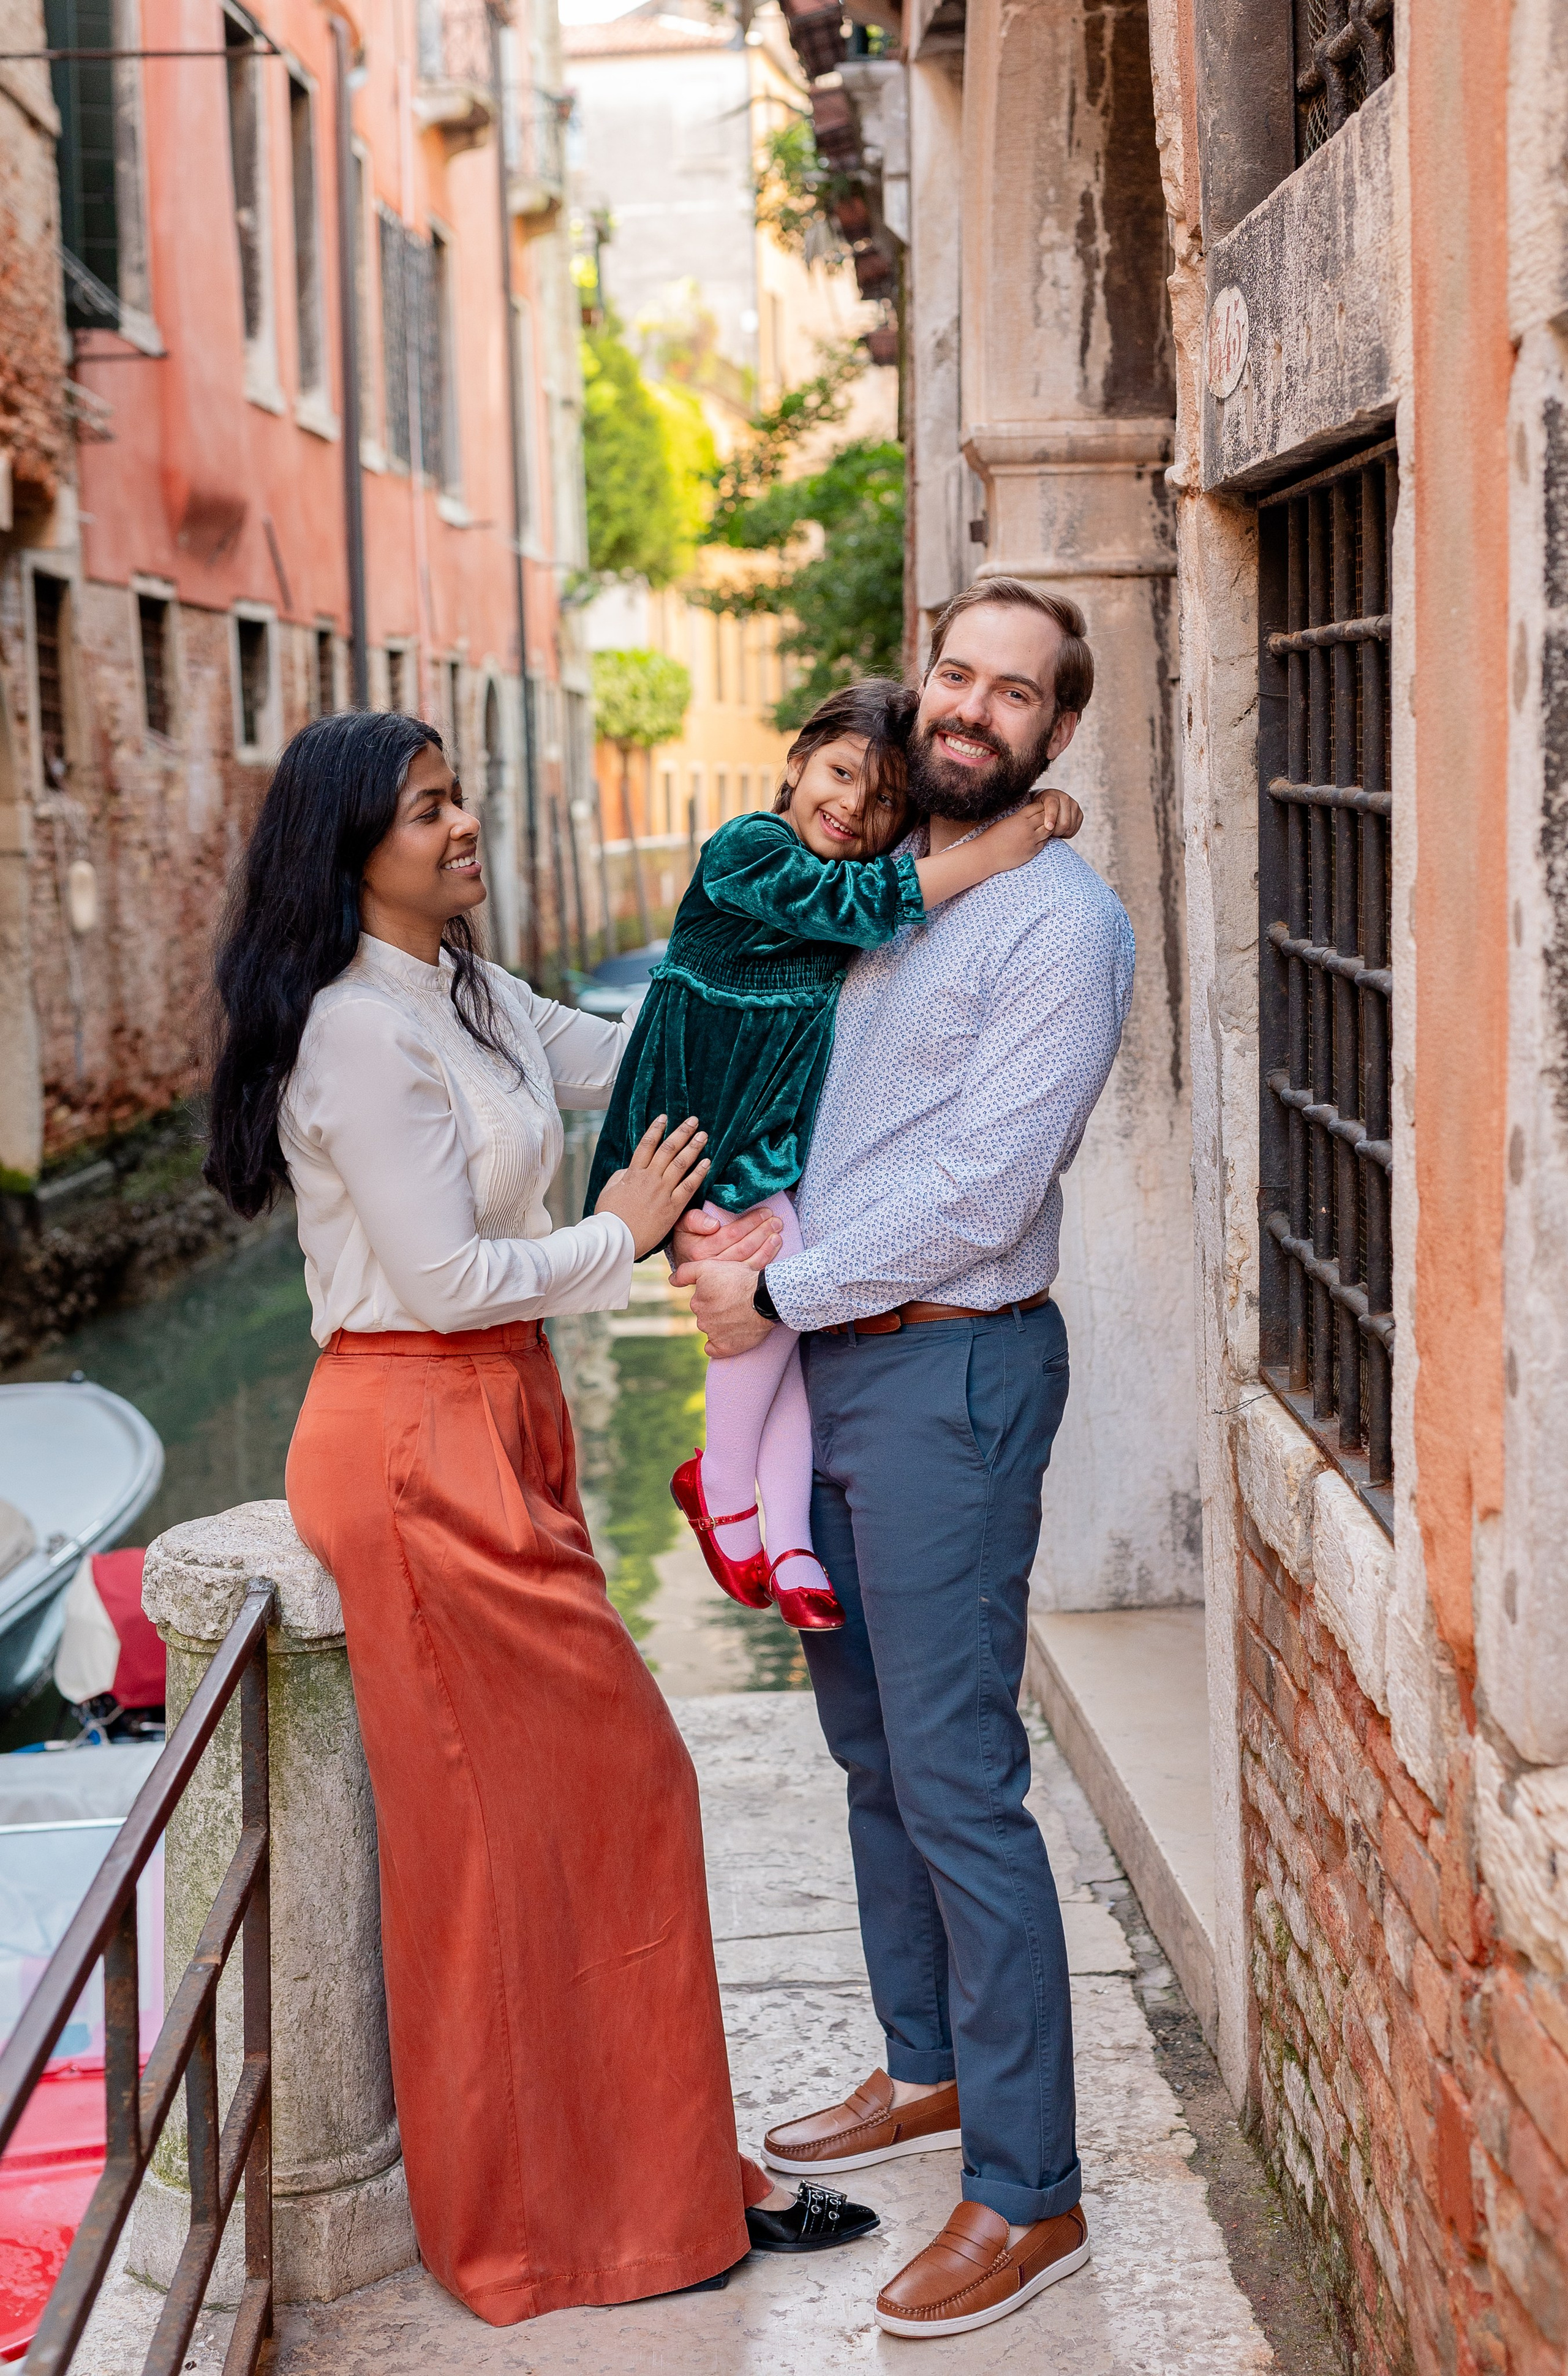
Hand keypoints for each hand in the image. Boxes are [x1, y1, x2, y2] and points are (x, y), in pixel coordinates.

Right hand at [594, 1116, 710, 1258]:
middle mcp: (649, 1178)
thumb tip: (629, 1170)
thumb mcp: (609, 1192)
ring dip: (693, 1147)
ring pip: (680, 1163)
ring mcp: (662, 1192)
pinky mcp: (672, 1207)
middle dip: (681, 1132)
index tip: (664, 1117)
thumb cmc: (609, 1218)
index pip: (646, 1145)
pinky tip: (707, 1161)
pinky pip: (689, 1186)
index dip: (656, 1129)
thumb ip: (621, 1177)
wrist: (616, 1239)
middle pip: (668, 1149)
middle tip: (693, 1120)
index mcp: (632, 1174)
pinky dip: (698, 1172)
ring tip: (703, 1135)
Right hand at [670, 1203, 784, 1282]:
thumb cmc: (686, 1237)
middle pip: (743, 1248)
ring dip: (767, 1246)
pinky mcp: (731, 1281)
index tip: (764, 1212)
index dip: (749, 1223)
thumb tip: (713, 1225)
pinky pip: (751, 1270)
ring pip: (749, 1260)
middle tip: (776, 1221)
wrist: (683, 1260)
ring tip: (778, 1231)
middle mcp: (712, 1266)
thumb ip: (694, 1219)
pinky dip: (766, 1258)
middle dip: (762, 1232)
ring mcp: (722, 1277)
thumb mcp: (683, 1223)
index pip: (731, 1235)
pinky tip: (774, 1247)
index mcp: (700, 1251)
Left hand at [688, 1260, 774, 1357]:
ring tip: (741, 1316)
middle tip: (737, 1303)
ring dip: (722, 1325)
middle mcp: (701, 1319)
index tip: (726, 1293)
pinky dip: (720, 1344)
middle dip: (718, 1310)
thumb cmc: (740, 1279)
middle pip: (707, 1316)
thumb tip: (670, 1281)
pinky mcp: (724, 1348)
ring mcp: (712, 1335)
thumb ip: (685, 1272)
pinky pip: (714, 1349)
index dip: (712, 1296)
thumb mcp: (709, 1267)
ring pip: (712, 1330)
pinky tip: (730, 1335)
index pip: (700, 1301)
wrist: (765, 1298)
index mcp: (697, 1302)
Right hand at [975, 794, 1057, 872]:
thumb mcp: (1004, 822)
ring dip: (1048, 828)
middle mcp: (1027, 828)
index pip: (1037, 807)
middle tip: (1045, 818)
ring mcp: (1031, 840)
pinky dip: (1044, 839)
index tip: (1039, 809)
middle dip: (1046, 816)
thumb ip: (1018, 818)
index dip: (1040, 807)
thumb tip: (1026, 816)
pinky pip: (1044, 843)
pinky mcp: (1031, 851)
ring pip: (1048, 830)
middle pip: (1045, 817)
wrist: (987, 855)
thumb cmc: (991, 838)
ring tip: (1043, 828)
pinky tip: (1039, 838)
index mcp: (1019, 818)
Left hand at [1039, 788, 1082, 840]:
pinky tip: (1060, 831)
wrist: (1048, 803)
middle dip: (1055, 832)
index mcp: (1051, 795)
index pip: (1053, 807)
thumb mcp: (1034, 809)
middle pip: (1064, 822)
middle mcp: (1065, 798)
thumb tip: (1045, 828)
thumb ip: (1036, 816)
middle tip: (1047, 834)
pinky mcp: (1079, 813)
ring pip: (1070, 827)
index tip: (1048, 827)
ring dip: (1060, 833)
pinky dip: (1067, 834)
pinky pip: (1075, 829)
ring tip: (1053, 832)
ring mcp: (1074, 805)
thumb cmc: (1039, 808)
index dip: (1051, 818)